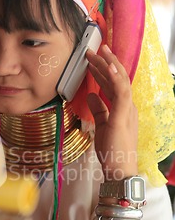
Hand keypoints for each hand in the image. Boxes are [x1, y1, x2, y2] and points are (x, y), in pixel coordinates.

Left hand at [86, 45, 137, 180]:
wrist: (119, 170)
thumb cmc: (112, 151)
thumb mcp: (102, 125)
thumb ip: (98, 109)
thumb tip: (91, 95)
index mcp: (123, 108)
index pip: (113, 85)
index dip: (104, 71)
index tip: (93, 60)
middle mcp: (128, 106)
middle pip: (118, 79)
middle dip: (106, 63)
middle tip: (95, 49)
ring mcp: (128, 110)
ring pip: (121, 81)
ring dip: (110, 65)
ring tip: (101, 51)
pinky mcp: (123, 116)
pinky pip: (121, 92)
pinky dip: (115, 78)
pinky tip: (109, 66)